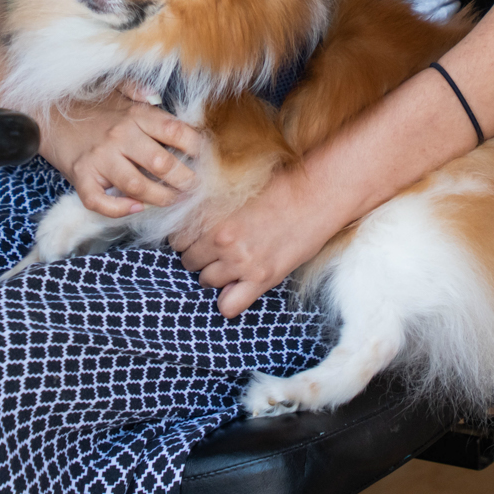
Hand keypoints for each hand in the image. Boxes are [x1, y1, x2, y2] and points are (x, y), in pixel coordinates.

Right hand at [38, 87, 202, 218]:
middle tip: (194, 187)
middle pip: (163, 163)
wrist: (45, 114)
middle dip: (185, 179)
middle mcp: (120, 136)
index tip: (204, 158)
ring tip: (174, 200)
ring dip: (161, 198)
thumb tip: (159, 96)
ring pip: (139, 186)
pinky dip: (121, 209)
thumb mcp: (116, 90)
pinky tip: (136, 207)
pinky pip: (102, 201)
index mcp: (134, 114)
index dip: (196, 147)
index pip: (175, 131)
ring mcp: (100, 158)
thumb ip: (141, 91)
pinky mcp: (82, 177)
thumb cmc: (87, 106)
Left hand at [170, 165, 344, 317]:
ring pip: (205, 281)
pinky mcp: (261, 278)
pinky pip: (228, 306)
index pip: (178, 239)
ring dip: (214, 275)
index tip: (197, 238)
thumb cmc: (279, 187)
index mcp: (213, 215)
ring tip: (229, 265)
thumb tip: (192, 219)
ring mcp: (241, 262)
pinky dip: (229, 300)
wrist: (315, 196)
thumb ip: (211, 209)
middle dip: (199, 256)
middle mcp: (222, 240)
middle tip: (215, 251)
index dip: (188, 239)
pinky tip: (237, 287)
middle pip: (189, 260)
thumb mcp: (236, 190)